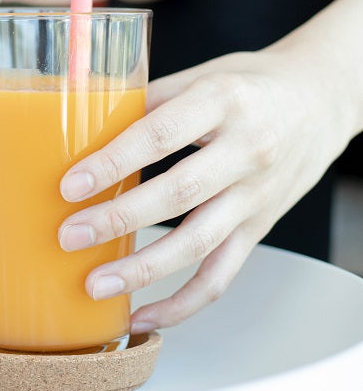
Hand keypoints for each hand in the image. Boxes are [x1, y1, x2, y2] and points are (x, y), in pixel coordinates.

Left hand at [56, 43, 353, 331]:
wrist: (321, 100)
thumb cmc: (251, 84)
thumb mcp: (202, 74)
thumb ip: (148, 100)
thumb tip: (84, 128)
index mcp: (223, 100)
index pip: (161, 135)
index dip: (114, 162)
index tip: (72, 184)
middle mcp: (246, 150)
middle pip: (178, 193)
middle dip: (118, 219)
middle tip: (70, 235)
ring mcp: (255, 194)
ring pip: (198, 242)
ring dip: (143, 269)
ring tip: (95, 284)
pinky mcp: (260, 227)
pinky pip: (221, 274)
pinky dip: (182, 302)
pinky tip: (143, 315)